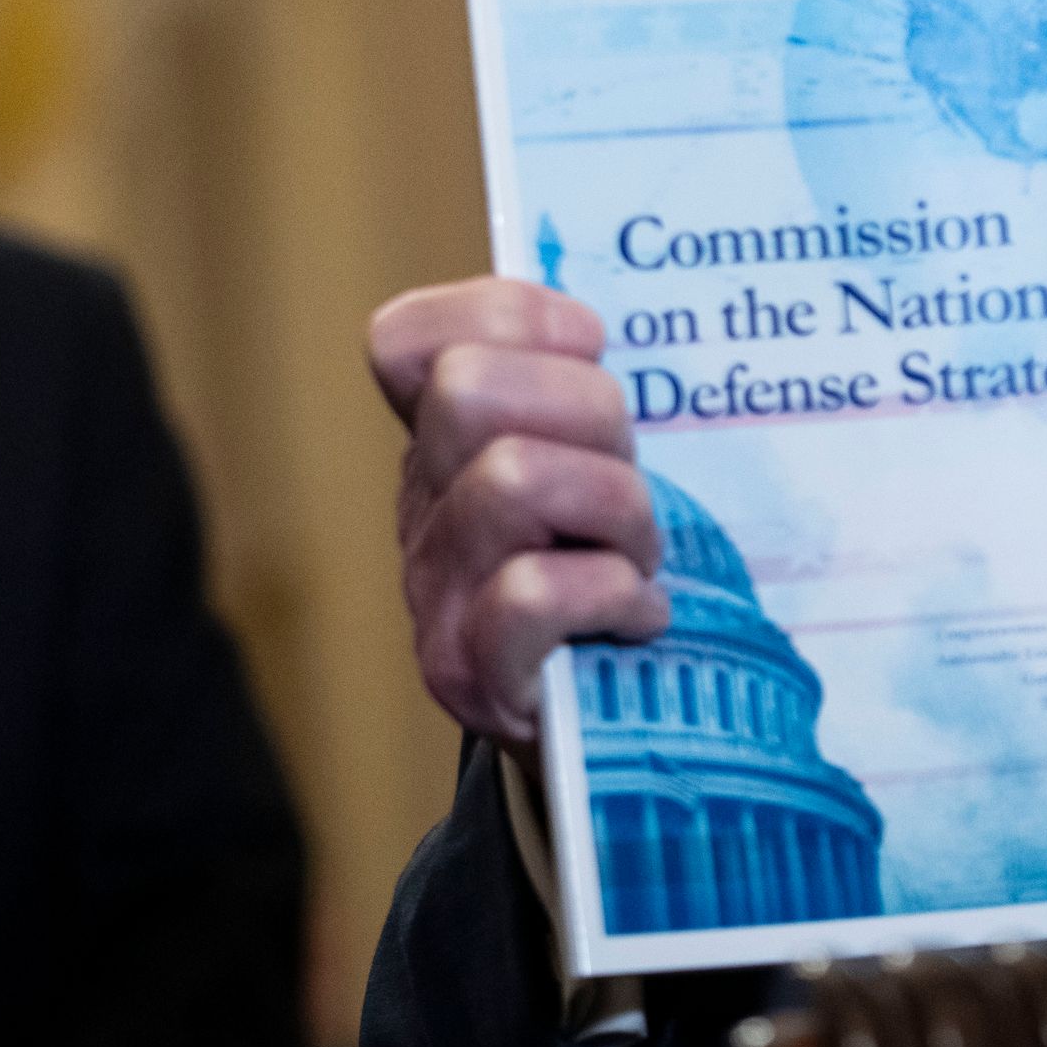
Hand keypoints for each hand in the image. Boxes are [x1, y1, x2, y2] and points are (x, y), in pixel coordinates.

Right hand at [367, 277, 671, 755]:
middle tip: (627, 470)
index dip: (508, 318)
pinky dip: (612, 594)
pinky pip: (532, 592)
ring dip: (614, 508)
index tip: (586, 350)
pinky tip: (638, 615)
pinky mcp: (470, 673)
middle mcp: (421, 507)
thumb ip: (581, 394)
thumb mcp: (591, 463)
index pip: (408, 337)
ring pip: (510, 478)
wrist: (595, 728)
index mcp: (443, 439)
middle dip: (587, 412)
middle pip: (468, 388)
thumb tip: (624, 322)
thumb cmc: (608, 571)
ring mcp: (435, 592)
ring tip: (638, 553)